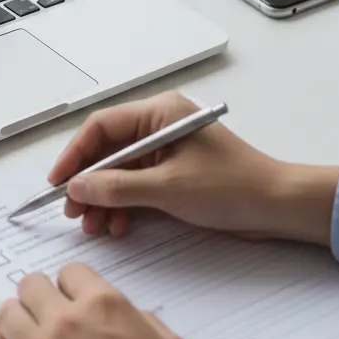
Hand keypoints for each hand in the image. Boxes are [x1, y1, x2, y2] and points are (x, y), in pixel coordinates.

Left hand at [0, 263, 194, 338]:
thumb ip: (141, 322)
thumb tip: (126, 319)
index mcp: (103, 305)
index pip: (71, 272)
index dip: (74, 285)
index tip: (76, 296)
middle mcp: (66, 321)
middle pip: (32, 285)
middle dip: (40, 294)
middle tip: (47, 307)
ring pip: (8, 313)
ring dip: (16, 315)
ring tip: (21, 321)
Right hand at [49, 91, 338, 244]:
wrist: (280, 208)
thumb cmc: (232, 187)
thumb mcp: (168, 188)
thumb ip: (117, 187)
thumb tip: (76, 188)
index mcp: (159, 113)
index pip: (102, 127)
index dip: (75, 154)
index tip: (58, 182)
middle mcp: (159, 125)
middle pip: (108, 150)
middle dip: (89, 182)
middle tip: (73, 211)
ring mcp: (166, 150)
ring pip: (120, 171)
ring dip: (104, 198)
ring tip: (94, 226)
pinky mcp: (173, 173)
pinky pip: (136, 185)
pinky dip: (124, 205)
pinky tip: (117, 225)